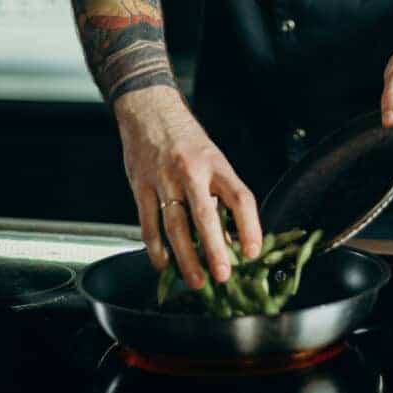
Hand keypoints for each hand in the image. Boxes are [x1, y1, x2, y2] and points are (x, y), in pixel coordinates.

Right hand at [115, 86, 261, 287]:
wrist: (150, 111)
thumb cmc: (188, 142)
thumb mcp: (214, 162)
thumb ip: (222, 198)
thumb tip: (232, 241)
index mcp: (217, 166)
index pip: (240, 198)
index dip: (250, 227)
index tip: (253, 252)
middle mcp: (192, 172)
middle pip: (206, 216)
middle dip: (215, 250)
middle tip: (224, 276)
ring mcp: (164, 180)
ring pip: (175, 225)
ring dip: (186, 258)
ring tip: (197, 281)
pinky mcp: (140, 186)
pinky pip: (148, 223)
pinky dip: (156, 248)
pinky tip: (164, 265)